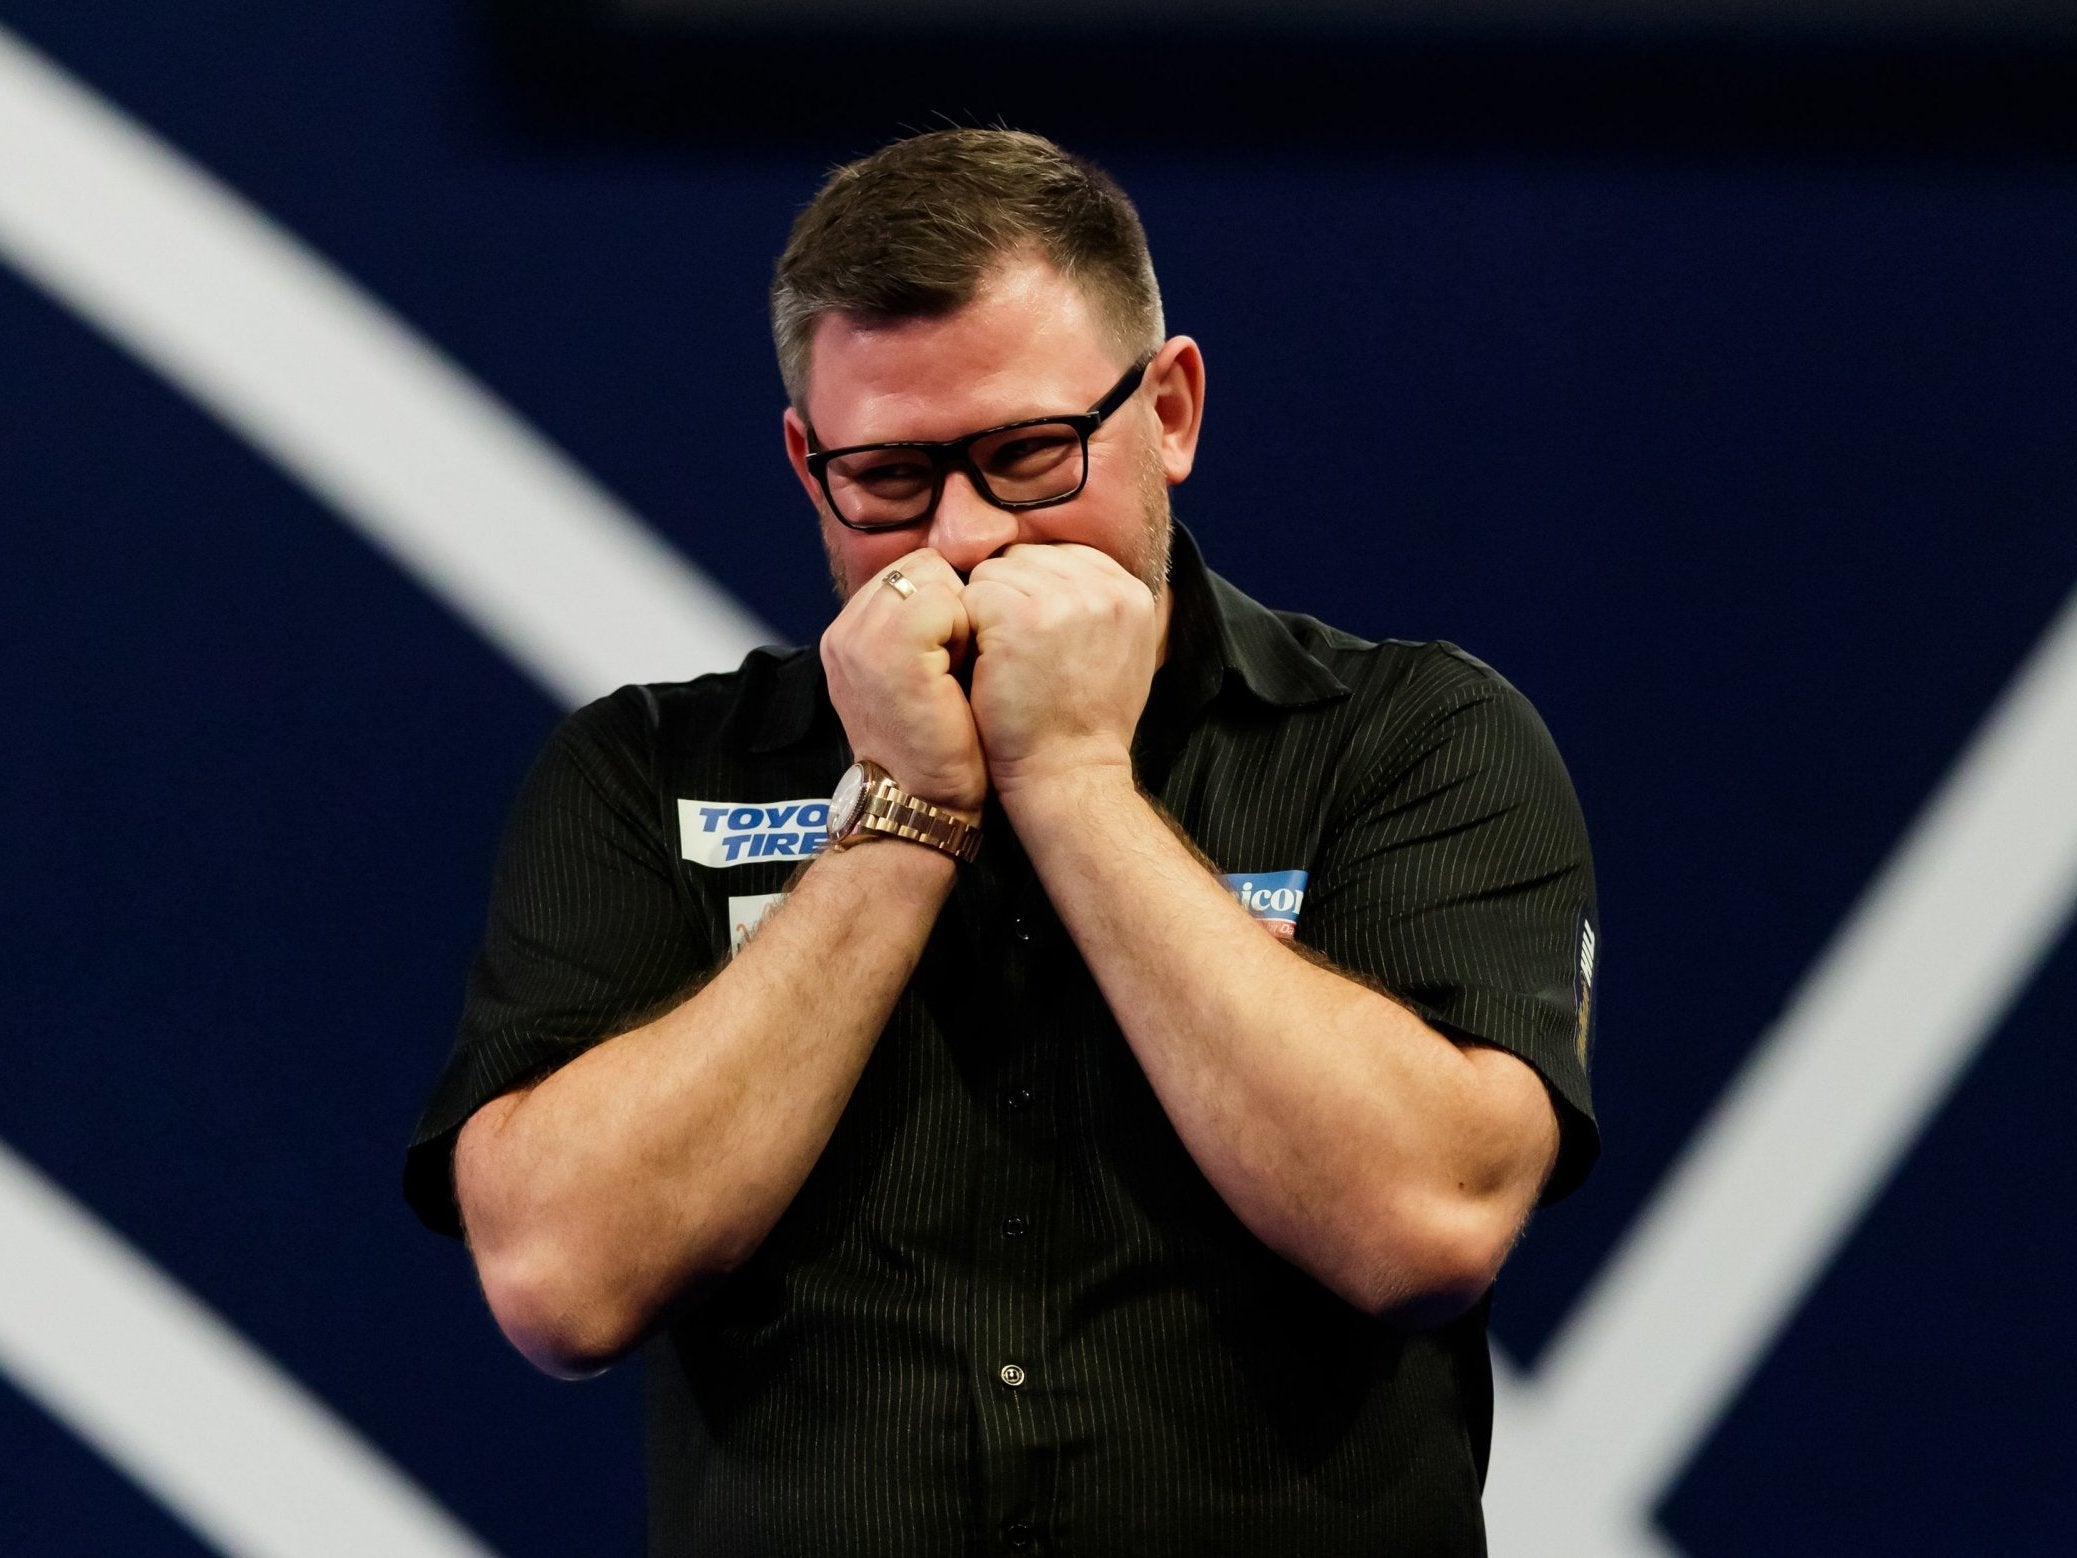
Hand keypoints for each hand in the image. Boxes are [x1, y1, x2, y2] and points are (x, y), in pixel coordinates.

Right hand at [820, 548, 985, 814]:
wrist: (918, 805)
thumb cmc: (933, 750)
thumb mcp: (913, 682)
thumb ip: (918, 632)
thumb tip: (964, 587)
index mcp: (848, 635)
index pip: (909, 570)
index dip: (944, 601)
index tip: (951, 655)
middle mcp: (846, 630)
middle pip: (922, 564)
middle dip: (952, 600)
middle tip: (958, 661)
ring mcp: (863, 637)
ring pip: (934, 575)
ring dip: (960, 614)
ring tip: (958, 667)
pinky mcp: (893, 648)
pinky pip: (946, 599)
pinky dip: (967, 628)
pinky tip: (962, 670)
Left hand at [963, 543, 1160, 805]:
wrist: (1069, 775)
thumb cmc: (1084, 724)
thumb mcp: (1121, 652)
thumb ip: (1099, 604)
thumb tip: (1060, 565)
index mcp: (1131, 592)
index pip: (1061, 556)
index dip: (1036, 593)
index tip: (1037, 639)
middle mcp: (1104, 588)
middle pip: (1025, 557)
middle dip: (1010, 596)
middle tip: (1017, 653)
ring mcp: (1063, 600)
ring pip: (995, 572)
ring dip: (985, 611)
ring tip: (1004, 660)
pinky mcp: (1019, 616)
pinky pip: (972, 594)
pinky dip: (968, 628)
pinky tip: (985, 665)